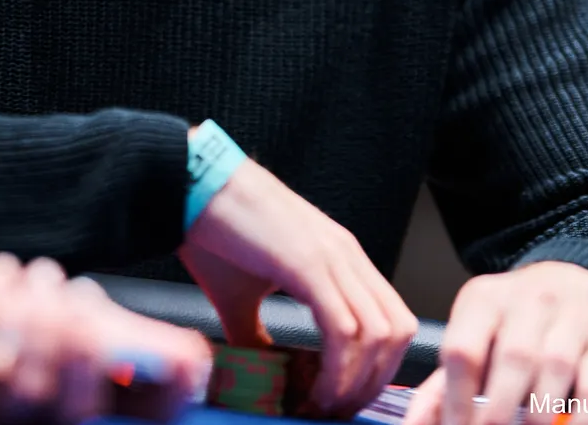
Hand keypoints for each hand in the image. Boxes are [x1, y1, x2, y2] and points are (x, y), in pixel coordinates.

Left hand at [0, 256, 211, 422]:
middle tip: (78, 293)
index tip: (180, 357)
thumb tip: (197, 361)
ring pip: (20, 380)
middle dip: (78, 342)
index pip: (143, 422)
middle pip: (71, 407)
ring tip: (38, 274)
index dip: (167, 398)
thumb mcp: (86, 348)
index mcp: (88, 421)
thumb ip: (136, 353)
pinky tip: (2, 272)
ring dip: (32, 314)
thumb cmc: (25, 346)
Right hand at [179, 154, 416, 417]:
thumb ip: (259, 334)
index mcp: (340, 257)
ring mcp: (331, 256)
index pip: (391, 320)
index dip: (378, 367)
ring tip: (322, 406)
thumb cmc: (213, 231)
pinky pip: (343, 329)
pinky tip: (314, 389)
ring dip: (354, 382)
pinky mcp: (307, 263)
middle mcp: (347, 255)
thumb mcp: (244, 294)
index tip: (342, 398)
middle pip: (398, 331)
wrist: (190, 185)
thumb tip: (262, 374)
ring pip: (378, 335)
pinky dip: (337, 370)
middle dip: (374, 382)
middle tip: (337, 410)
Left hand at [403, 263, 587, 424]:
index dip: (457, 401)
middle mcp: (528, 300)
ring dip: (537, 415)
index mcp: (483, 299)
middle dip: (498, 413)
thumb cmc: (515, 321)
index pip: (464, 349)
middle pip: (511, 358)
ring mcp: (572, 315)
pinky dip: (580, 417)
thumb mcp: (475, 335)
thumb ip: (444, 384)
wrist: (578, 281)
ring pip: (554, 367)